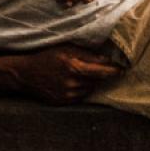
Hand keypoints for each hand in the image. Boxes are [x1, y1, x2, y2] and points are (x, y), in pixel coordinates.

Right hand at [0, 46, 121, 104]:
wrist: (26, 74)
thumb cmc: (46, 57)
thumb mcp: (65, 48)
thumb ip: (86, 54)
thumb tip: (106, 60)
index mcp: (73, 66)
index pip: (102, 71)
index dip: (114, 71)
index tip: (123, 69)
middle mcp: (72, 82)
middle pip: (98, 80)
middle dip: (101, 75)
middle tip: (102, 69)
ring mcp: (67, 94)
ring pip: (90, 89)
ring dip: (91, 82)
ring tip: (80, 74)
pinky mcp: (64, 102)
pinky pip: (81, 96)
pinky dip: (82, 89)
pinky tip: (74, 82)